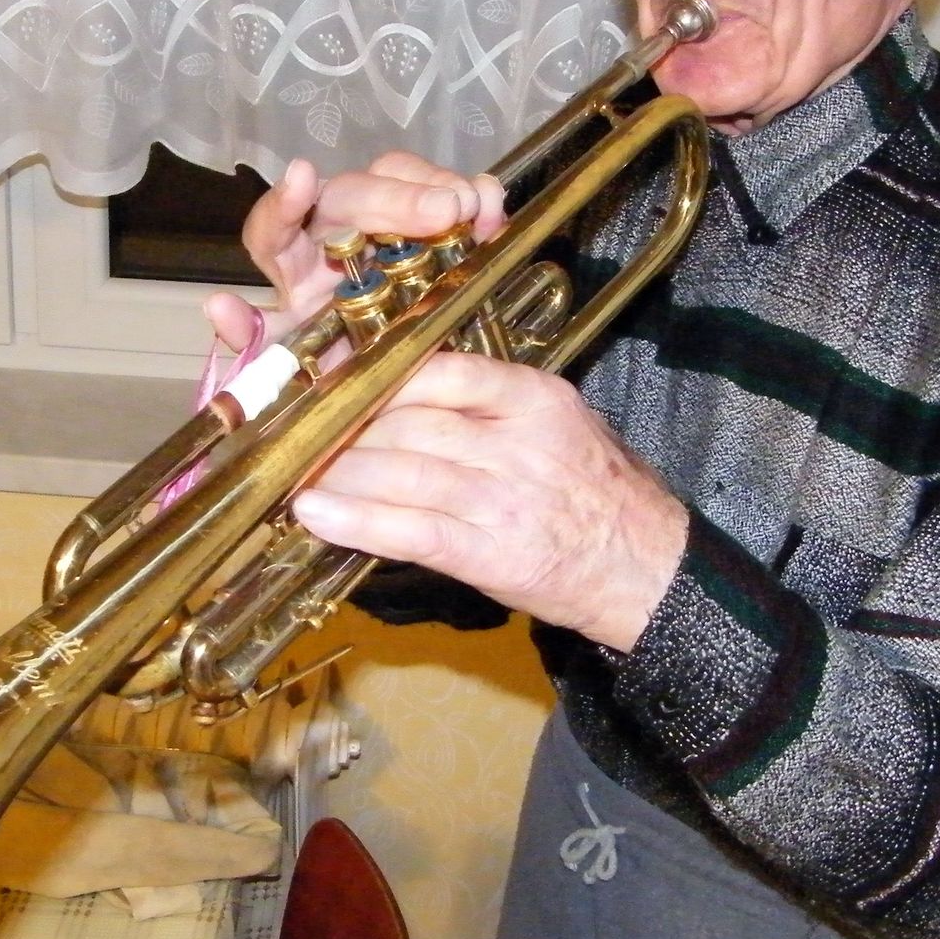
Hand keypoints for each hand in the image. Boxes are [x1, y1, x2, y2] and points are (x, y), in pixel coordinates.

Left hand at [204, 152, 507, 353]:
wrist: (403, 393)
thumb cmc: (339, 374)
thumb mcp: (299, 373)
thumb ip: (258, 345)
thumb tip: (220, 308)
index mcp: (294, 266)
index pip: (274, 225)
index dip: (283, 201)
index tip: (300, 177)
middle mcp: (336, 233)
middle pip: (352, 194)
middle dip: (397, 197)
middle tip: (443, 213)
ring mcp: (390, 224)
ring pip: (399, 178)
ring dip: (437, 188)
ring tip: (471, 211)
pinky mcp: (439, 226)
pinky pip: (454, 194)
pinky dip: (477, 197)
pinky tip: (493, 208)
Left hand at [288, 352, 687, 651]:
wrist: (649, 568)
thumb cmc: (598, 492)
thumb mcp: (558, 423)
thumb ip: (489, 403)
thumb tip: (403, 391)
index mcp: (533, 397)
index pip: (437, 370)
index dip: (373, 375)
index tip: (329, 378)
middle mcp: (516, 441)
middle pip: (406, 420)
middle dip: (341, 426)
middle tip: (292, 428)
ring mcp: (503, 498)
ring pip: (399, 472)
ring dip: (335, 473)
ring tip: (290, 471)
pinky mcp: (491, 553)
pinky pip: (410, 530)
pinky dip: (355, 522)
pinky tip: (314, 516)